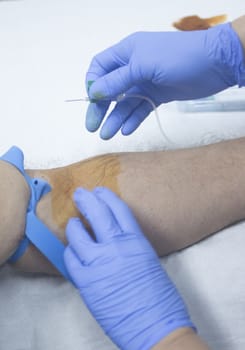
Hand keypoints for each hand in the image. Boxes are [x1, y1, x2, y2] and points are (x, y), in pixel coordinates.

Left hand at [64, 187, 194, 349]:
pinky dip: (70, 252)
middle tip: (80, 193)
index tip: (99, 191)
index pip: (119, 209)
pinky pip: (71, 260)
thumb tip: (114, 237)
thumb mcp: (149, 261)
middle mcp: (118, 247)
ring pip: (78, 235)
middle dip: (87, 200)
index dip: (107, 197)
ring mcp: (100, 264)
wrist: (157, 326)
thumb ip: (131, 246)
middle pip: (98, 214)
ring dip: (74, 227)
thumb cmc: (160, 297)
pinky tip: (72, 251)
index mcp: (137, 241)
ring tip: (73, 224)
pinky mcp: (87, 283)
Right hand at [85, 22, 244, 138]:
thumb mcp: (142, 66)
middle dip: (101, 108)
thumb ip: (117, 80)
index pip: (100, 68)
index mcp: (127, 52)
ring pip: (125, 103)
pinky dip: (133, 119)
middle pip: (110, 90)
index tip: (92, 102)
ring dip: (116, 118)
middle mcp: (133, 67)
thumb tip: (94, 92)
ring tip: (107, 134)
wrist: (214, 64)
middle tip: (93, 127)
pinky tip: (126, 130)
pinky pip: (141, 109)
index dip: (93, 84)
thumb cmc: (177, 57)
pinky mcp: (158, 95)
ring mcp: (146, 82)